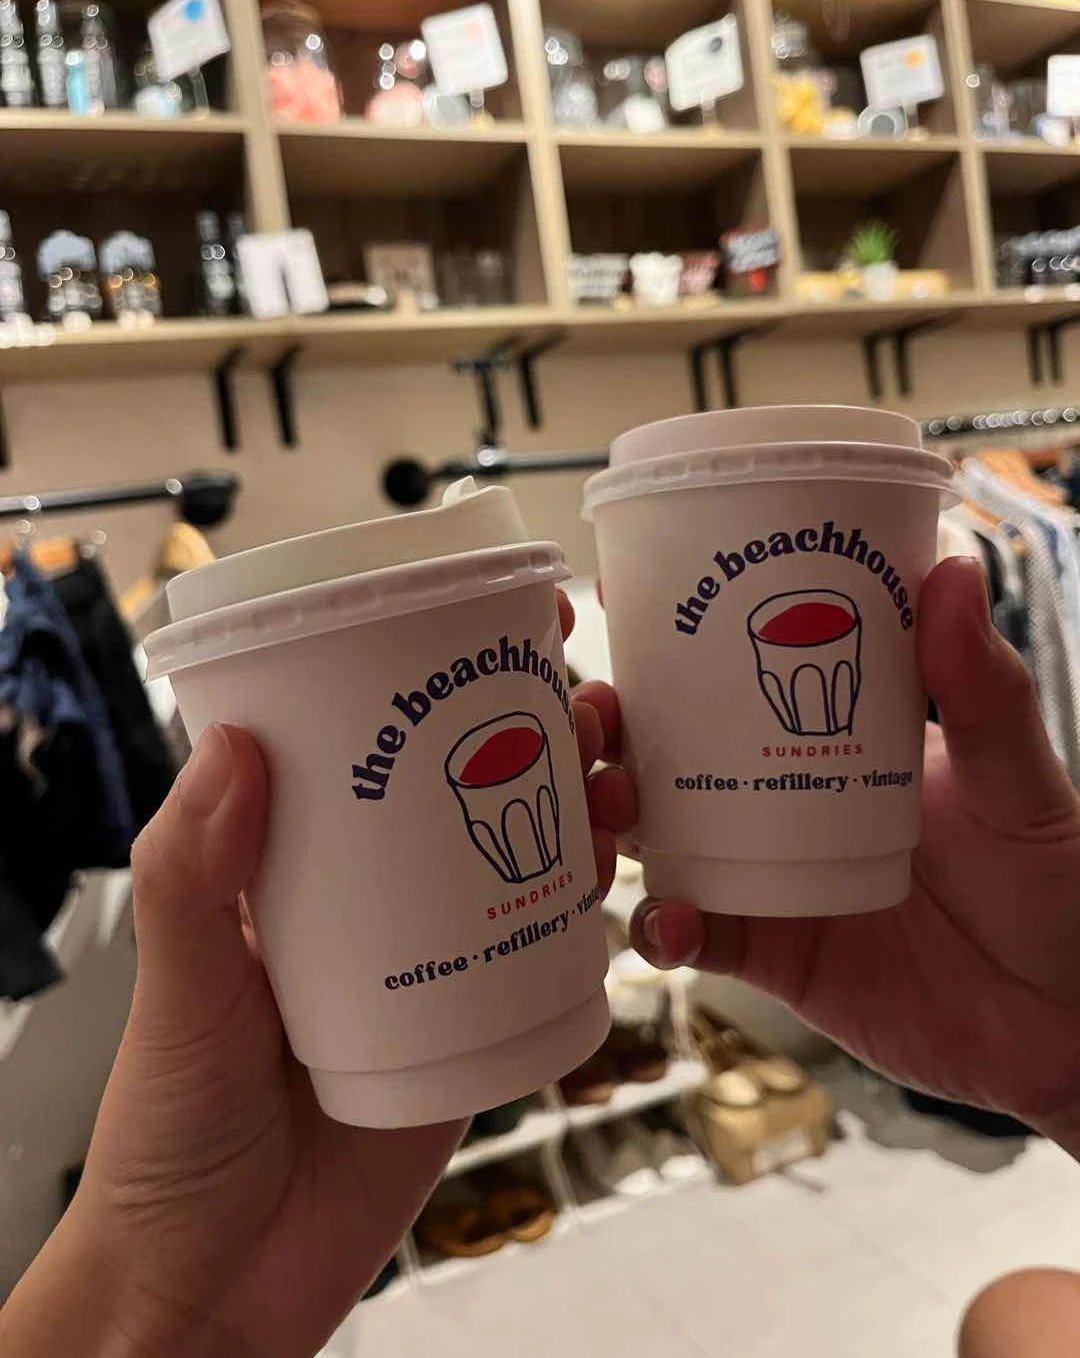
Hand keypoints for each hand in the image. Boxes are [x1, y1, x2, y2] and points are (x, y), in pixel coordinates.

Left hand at [1, 593, 632, 1357]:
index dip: (418, 676)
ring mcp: (426, 961)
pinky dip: (583, 909)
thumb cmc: (172, 1141)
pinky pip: (538, 952)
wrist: (222, 1288)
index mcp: (288, 871)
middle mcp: (366, 902)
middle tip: (583, 689)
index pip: (357, 746)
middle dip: (526, 726)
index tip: (481, 619)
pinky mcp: (473, 1028)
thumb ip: (193, 882)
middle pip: (458, 786)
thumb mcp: (179, 1000)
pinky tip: (620, 872)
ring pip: (512, 857)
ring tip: (617, 773)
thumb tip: (232, 747)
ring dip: (572, 806)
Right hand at [632, 558, 1079, 1145]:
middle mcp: (778, 800)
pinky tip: (670, 919)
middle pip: (663, 754)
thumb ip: (986, 694)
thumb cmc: (1057, 889)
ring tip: (612, 805)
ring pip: (656, 839)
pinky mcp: (769, 953)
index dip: (662, 643)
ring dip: (611, 819)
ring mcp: (766, 877)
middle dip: (607, 732)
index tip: (618, 603)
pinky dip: (665, 928)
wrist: (1067, 1027)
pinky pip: (695, 936)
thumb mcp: (1019, 782)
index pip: (729, 675)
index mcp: (827, 738)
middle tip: (596, 715)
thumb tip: (950, 569)